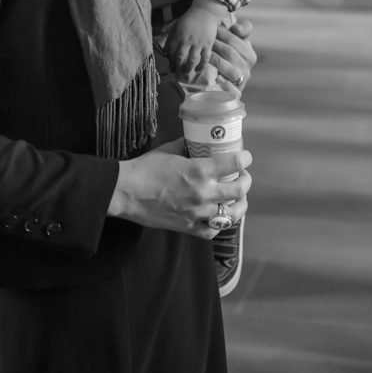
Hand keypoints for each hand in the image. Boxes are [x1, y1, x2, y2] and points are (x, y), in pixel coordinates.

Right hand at [107, 138, 251, 238]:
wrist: (126, 192)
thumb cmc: (145, 168)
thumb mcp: (168, 150)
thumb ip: (186, 146)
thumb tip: (195, 141)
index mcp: (199, 171)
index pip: (234, 164)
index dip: (244, 159)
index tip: (244, 157)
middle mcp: (203, 193)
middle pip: (239, 190)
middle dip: (245, 181)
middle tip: (242, 176)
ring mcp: (198, 213)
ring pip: (232, 214)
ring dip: (239, 205)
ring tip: (238, 199)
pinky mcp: (188, 228)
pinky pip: (213, 231)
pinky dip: (220, 224)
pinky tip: (219, 217)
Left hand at [164, 6, 219, 79]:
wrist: (206, 11)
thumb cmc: (190, 16)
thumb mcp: (177, 21)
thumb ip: (169, 28)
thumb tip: (160, 31)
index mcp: (178, 35)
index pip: (171, 51)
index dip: (169, 60)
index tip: (168, 65)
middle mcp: (187, 40)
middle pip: (180, 58)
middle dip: (177, 67)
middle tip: (175, 73)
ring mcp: (198, 43)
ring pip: (192, 60)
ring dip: (188, 68)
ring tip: (186, 72)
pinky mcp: (208, 45)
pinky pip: (205, 58)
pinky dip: (201, 66)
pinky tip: (198, 70)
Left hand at [209, 18, 256, 93]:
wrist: (226, 78)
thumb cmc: (232, 54)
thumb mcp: (240, 40)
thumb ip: (244, 28)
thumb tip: (236, 28)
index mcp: (250, 56)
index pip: (234, 41)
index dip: (222, 33)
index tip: (211, 29)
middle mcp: (247, 69)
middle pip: (229, 52)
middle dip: (215, 44)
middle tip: (202, 39)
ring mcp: (242, 82)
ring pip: (228, 68)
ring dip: (214, 59)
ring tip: (203, 54)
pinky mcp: (236, 94)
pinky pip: (233, 91)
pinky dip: (226, 85)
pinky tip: (217, 78)